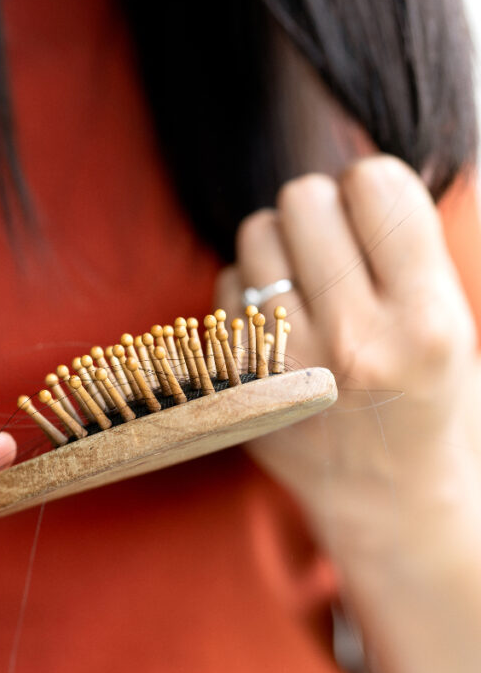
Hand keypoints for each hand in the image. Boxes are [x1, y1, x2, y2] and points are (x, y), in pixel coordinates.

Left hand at [218, 155, 480, 672]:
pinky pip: (226, 285)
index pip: (375, 185)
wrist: (387, 500)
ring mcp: (285, 364)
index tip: (370, 213)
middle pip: (303, 199)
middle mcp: (353, 340)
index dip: (369, 187)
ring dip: (279, 246)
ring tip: (306, 287)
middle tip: (333, 247)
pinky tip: (276, 323)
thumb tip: (351, 172)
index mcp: (427, 321)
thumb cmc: (423, 400)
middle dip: (319, 210)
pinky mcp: (239, 381)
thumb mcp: (447, 323)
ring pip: (256, 234)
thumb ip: (403, 247)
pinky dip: (247, 290)